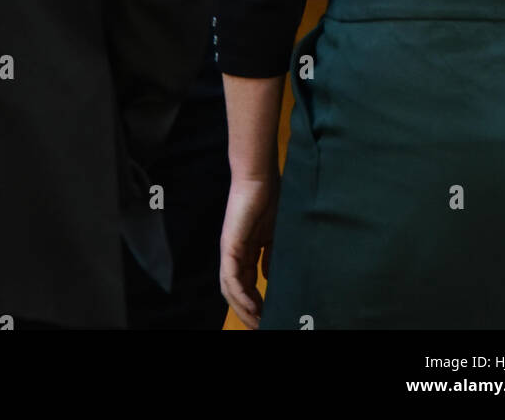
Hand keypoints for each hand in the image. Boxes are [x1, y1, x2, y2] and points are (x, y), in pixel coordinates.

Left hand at [219, 174, 278, 328]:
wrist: (260, 178)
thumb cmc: (270, 199)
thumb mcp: (274, 234)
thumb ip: (271, 255)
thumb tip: (269, 278)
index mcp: (247, 250)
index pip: (248, 284)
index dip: (257, 303)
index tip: (269, 317)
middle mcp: (235, 254)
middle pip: (238, 291)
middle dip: (250, 312)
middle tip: (263, 327)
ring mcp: (231, 251)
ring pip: (231, 289)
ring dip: (244, 309)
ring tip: (258, 323)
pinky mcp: (229, 246)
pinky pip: (231, 278)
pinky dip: (240, 295)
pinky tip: (253, 307)